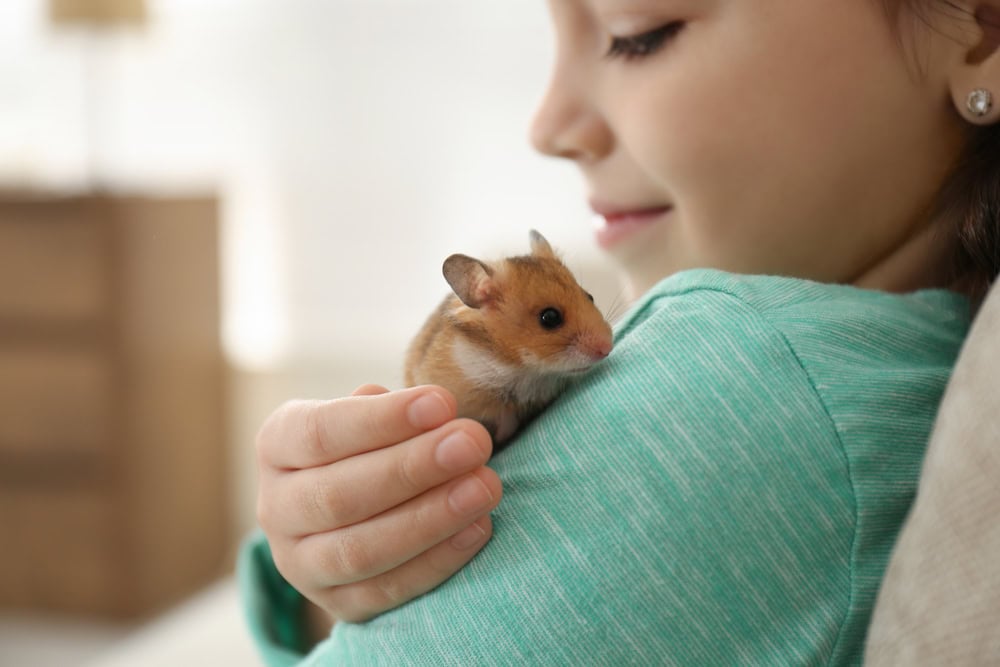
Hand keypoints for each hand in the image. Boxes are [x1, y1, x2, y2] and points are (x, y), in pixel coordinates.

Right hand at [255, 384, 501, 630]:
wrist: (364, 506)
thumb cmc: (377, 442)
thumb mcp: (373, 414)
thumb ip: (393, 409)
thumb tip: (431, 410)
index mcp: (277, 445)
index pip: (319, 432)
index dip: (382, 420)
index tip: (442, 402)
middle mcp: (275, 507)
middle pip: (338, 494)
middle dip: (413, 468)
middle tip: (473, 443)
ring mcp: (299, 564)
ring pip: (358, 551)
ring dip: (429, 518)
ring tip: (484, 487)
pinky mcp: (336, 604)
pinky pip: (384, 592)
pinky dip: (435, 561)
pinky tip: (477, 528)